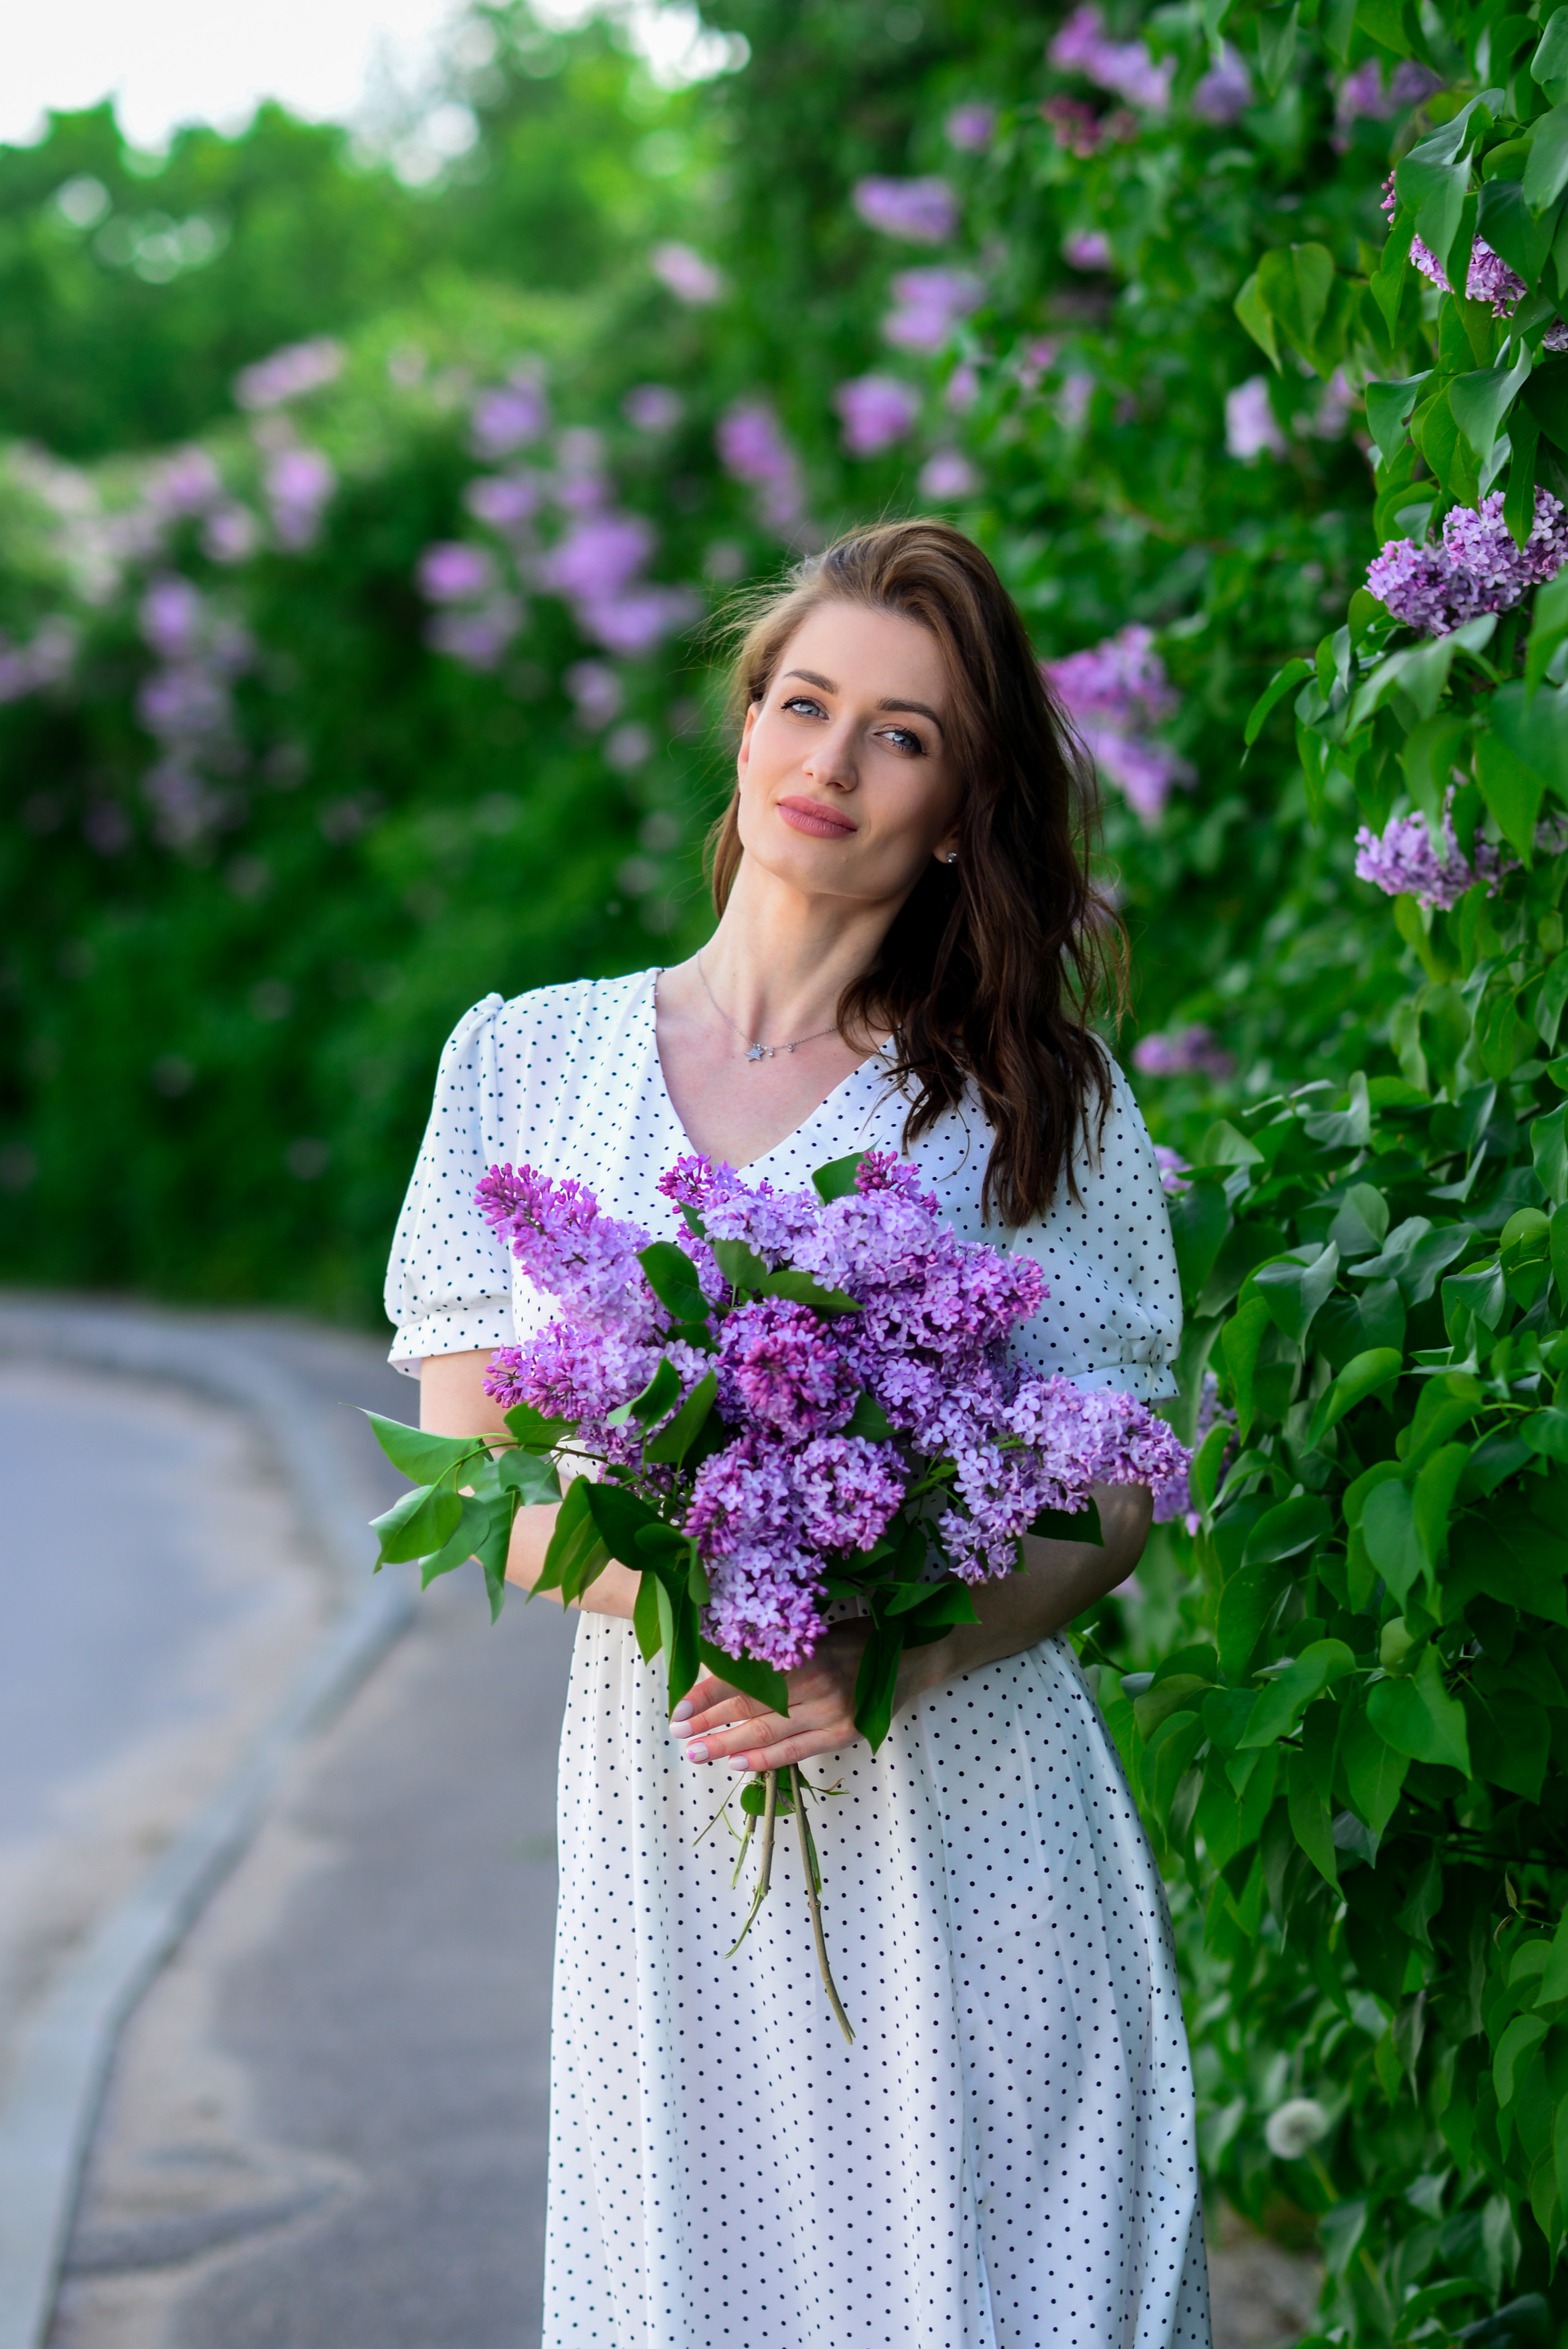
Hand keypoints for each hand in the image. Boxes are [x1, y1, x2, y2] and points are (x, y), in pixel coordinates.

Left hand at [671, 1619, 878, 1772]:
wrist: (912, 1657)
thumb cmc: (857, 1639)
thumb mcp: (813, 1635)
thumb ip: (776, 1653)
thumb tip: (723, 1668)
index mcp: (805, 1653)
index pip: (745, 1678)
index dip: (708, 1695)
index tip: (680, 1708)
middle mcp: (817, 1685)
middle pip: (750, 1708)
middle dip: (709, 1722)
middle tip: (679, 1733)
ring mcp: (832, 1714)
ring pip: (767, 1733)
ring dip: (726, 1745)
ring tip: (697, 1752)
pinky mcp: (844, 1736)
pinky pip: (795, 1752)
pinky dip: (763, 1759)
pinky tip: (736, 1763)